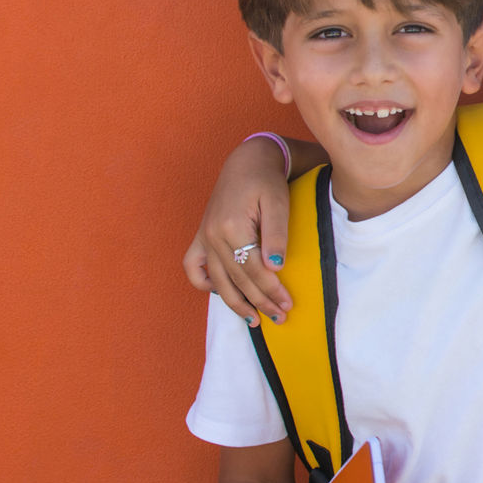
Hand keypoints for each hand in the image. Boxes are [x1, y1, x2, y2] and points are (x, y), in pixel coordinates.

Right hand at [182, 136, 295, 324]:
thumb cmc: (267, 181)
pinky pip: (194, 267)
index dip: (271, 290)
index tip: (288, 304)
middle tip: (280, 317)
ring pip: (217, 280)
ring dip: (235, 303)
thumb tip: (275, 267)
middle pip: (237, 279)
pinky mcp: (201, 235)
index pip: (253, 269)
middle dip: (260, 301)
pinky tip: (221, 292)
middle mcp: (213, 234)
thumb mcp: (278, 203)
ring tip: (254, 320)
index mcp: (232, 226)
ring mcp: (204, 236)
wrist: (248, 161)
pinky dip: (204, 283)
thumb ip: (277, 234)